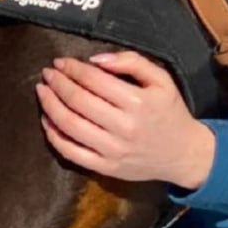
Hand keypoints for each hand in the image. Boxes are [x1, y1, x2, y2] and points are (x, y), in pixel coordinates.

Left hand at [35, 50, 214, 189]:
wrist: (184, 153)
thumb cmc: (170, 112)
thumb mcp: (162, 80)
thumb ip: (132, 62)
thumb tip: (96, 59)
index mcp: (137, 102)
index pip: (94, 80)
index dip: (72, 69)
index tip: (60, 62)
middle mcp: (123, 127)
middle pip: (78, 101)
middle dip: (57, 84)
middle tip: (47, 74)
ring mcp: (113, 150)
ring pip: (70, 125)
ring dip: (50, 106)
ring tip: (43, 92)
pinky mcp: (106, 168)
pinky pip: (72, 152)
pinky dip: (54, 136)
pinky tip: (48, 121)